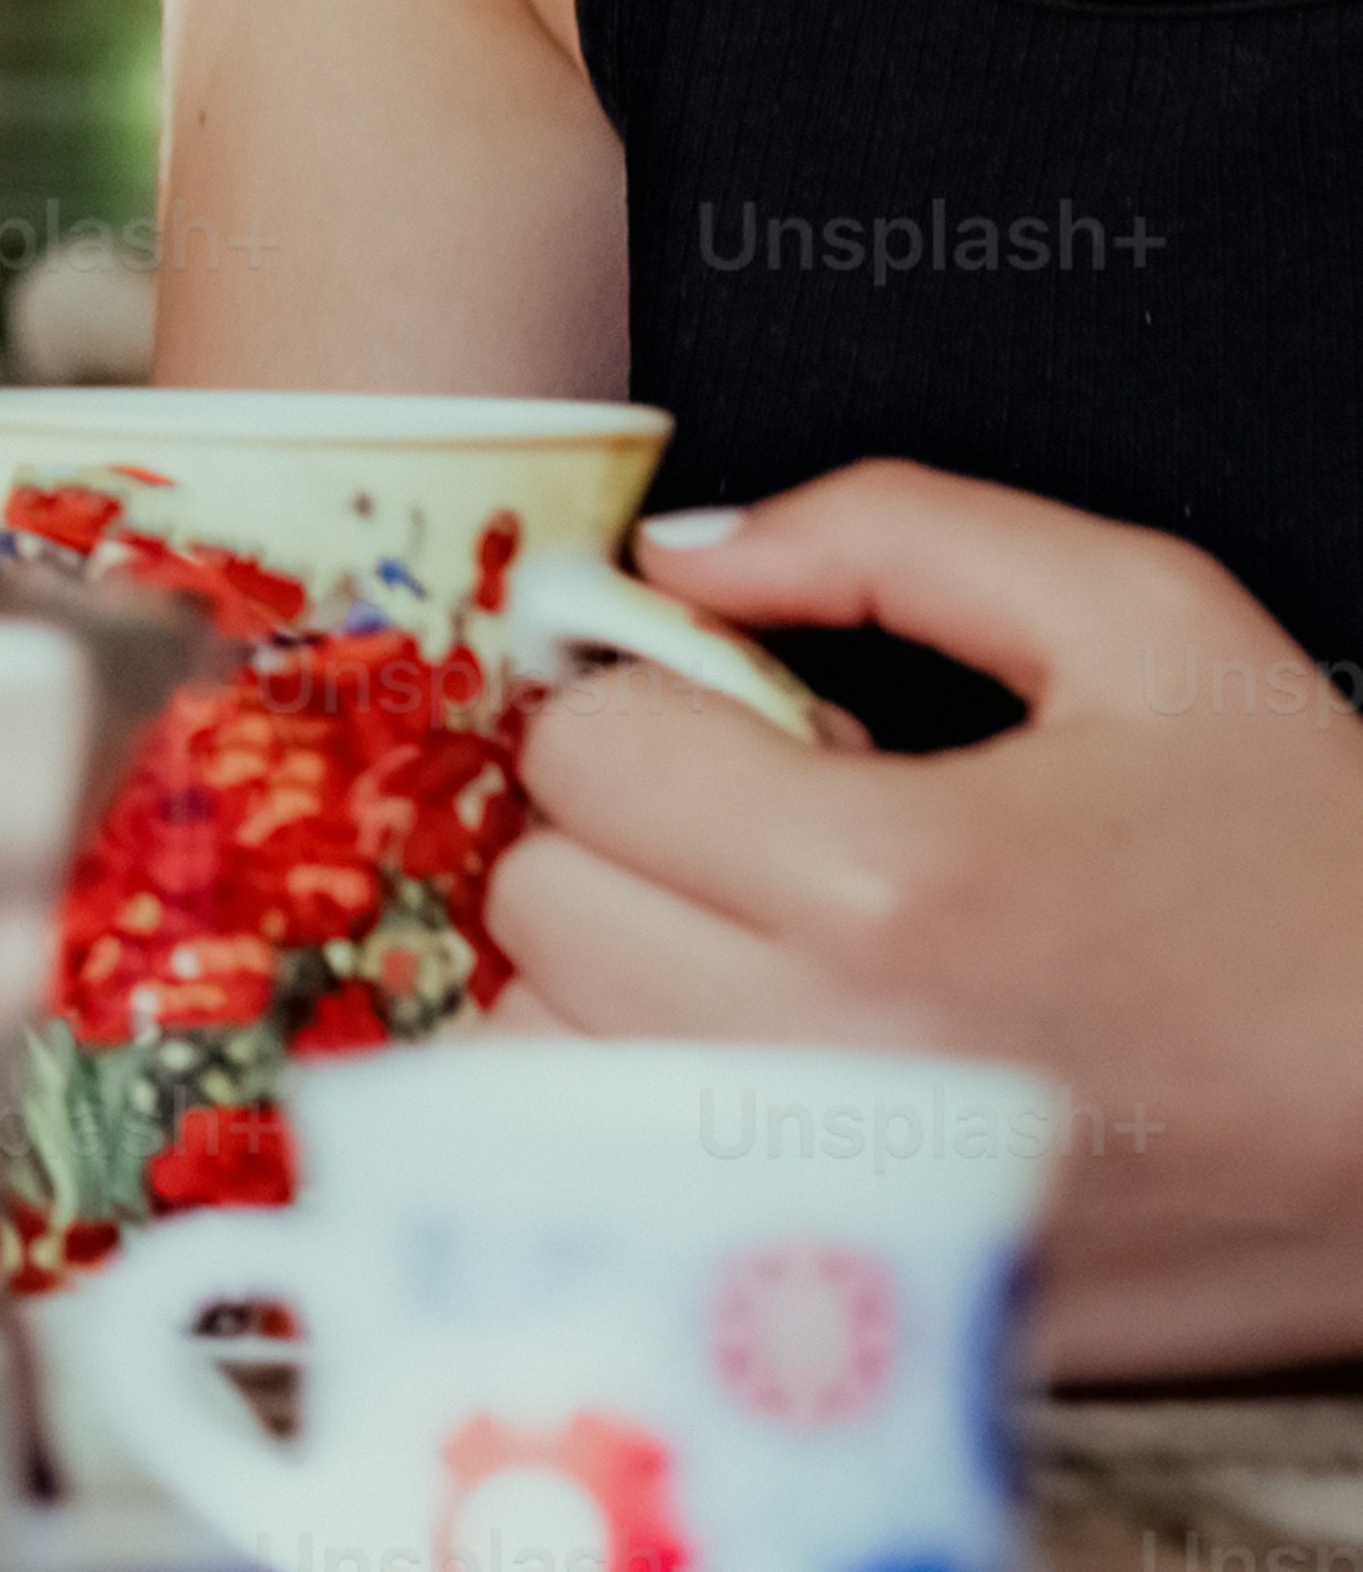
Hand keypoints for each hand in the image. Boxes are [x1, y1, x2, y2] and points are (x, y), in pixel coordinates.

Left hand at [483, 460, 1362, 1381]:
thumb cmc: (1326, 879)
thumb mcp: (1150, 624)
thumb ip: (891, 534)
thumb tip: (678, 554)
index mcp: (891, 876)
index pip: (588, 751)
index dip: (660, 706)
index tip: (758, 727)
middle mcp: (830, 1053)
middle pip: (543, 900)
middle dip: (626, 834)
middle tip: (770, 833)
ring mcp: (828, 1201)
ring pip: (545, 1055)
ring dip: (610, 977)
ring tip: (762, 946)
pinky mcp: (856, 1292)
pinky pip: (622, 1192)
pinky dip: (639, 1116)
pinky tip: (762, 1061)